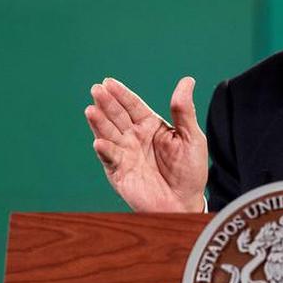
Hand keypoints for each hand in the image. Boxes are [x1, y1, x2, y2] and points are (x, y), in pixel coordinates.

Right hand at [84, 77, 207, 212]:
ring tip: (91, 110)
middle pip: (117, 116)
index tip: (108, 82)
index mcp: (150, 126)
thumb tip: (187, 80)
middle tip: (96, 90)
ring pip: (108, 134)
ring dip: (99, 123)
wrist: (185, 202)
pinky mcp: (119, 172)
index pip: (133, 105)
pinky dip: (104, 150)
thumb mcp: (191, 137)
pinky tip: (100, 142)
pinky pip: (110, 159)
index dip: (121, 94)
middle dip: (106, 103)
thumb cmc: (190, 170)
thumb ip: (184, 110)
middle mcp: (134, 137)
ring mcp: (125, 154)